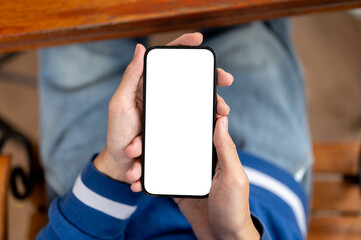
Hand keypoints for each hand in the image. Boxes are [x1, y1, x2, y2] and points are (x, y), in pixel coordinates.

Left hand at [93, 33, 231, 185]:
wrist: (122, 164)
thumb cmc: (118, 132)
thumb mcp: (120, 103)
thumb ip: (130, 77)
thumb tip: (140, 49)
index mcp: (148, 86)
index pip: (167, 62)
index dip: (183, 47)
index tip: (199, 40)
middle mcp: (162, 97)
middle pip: (189, 81)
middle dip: (210, 77)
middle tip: (226, 80)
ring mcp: (170, 113)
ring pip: (197, 103)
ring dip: (213, 104)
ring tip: (221, 111)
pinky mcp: (175, 129)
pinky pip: (194, 124)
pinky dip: (206, 125)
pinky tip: (215, 125)